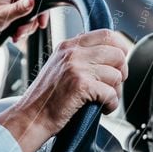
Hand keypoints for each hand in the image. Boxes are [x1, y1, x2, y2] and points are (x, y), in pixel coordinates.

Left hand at [0, 0, 47, 70]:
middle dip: (30, 23)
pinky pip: (21, 22)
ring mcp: (9, 5)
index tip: (41, 24)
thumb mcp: (2, 15)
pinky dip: (20, 30)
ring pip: (27, 17)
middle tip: (21, 33)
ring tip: (15, 35)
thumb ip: (19, 9)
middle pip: (33, 8)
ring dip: (24, 29)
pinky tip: (13, 36)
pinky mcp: (7, 15)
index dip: (40, 11)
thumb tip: (33, 1)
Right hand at [0, 29, 129, 151]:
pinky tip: (101, 108)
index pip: (106, 34)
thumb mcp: (58, 66)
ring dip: (115, 92)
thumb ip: (78, 56)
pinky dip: (111, 105)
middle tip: (112, 85)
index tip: (119, 63)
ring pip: (116, 75)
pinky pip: (111, 93)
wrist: (31, 117)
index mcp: (68, 46)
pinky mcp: (80, 85)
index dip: (120, 48)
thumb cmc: (45, 98)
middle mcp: (72, 53)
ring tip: (103, 100)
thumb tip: (106, 52)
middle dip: (121, 72)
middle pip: (117, 54)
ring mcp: (76, 68)